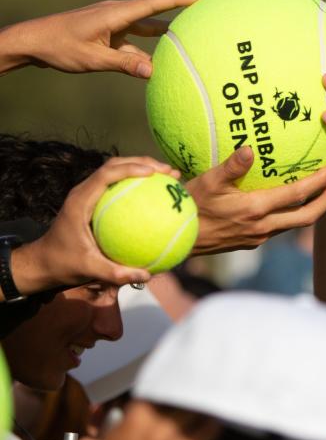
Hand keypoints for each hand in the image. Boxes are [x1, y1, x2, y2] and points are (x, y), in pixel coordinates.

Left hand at [0, 0, 210, 77]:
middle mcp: (118, 14)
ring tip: (194, 34)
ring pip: (148, 28)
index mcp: (116, 14)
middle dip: (182, 4)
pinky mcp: (110, 35)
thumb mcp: (92, 59)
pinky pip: (136, 42)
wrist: (33, 42)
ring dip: (169, 32)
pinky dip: (150, 51)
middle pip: (156, 9)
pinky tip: (162, 63)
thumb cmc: (60, 47)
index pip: (155, 4)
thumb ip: (124, 65)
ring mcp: (115, 24)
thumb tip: (154, 72)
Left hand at [12, 157, 178, 294]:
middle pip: (114, 165)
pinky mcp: (94, 201)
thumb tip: (147, 276)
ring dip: (141, 169)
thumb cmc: (63, 264)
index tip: (154, 173)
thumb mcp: (88, 270)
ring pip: (116, 171)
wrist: (42, 262)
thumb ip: (116, 273)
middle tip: (169, 172)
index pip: (106, 175)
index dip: (130, 168)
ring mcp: (88, 194)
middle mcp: (83, 192)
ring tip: (168, 178)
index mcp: (80, 201)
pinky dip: (137, 186)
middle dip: (143, 163)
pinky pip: (117, 187)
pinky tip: (157, 198)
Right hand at [186, 146, 325, 253]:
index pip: (298, 195)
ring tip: (320, 192)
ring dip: (312, 209)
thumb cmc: (189, 206)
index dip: (319, 183)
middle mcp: (263, 226)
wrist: (177, 240)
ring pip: (295, 224)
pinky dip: (293, 215)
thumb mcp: (208, 181)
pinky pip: (281, 227)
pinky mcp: (253, 242)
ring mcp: (259, 237)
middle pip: (308, 217)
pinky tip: (290, 203)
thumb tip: (251, 150)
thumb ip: (231, 166)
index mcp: (256, 209)